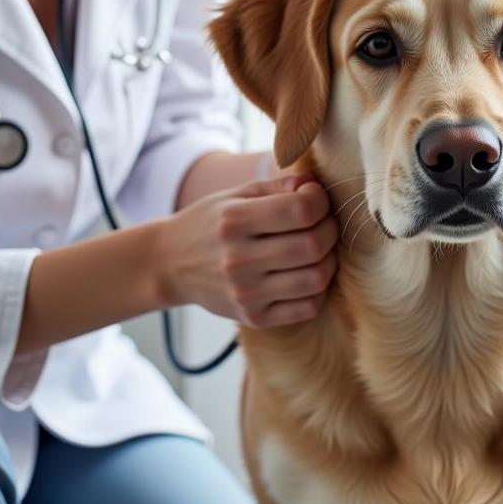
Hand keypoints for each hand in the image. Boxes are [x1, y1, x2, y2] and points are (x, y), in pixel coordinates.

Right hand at [158, 173, 337, 327]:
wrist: (172, 264)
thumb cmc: (211, 222)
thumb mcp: (237, 194)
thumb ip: (278, 186)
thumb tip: (316, 186)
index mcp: (234, 220)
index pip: (300, 210)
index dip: (320, 201)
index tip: (315, 198)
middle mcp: (237, 258)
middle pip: (313, 245)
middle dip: (330, 228)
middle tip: (324, 222)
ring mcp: (245, 293)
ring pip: (316, 279)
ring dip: (328, 259)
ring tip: (318, 248)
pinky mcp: (253, 317)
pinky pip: (307, 307)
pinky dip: (318, 289)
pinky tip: (306, 273)